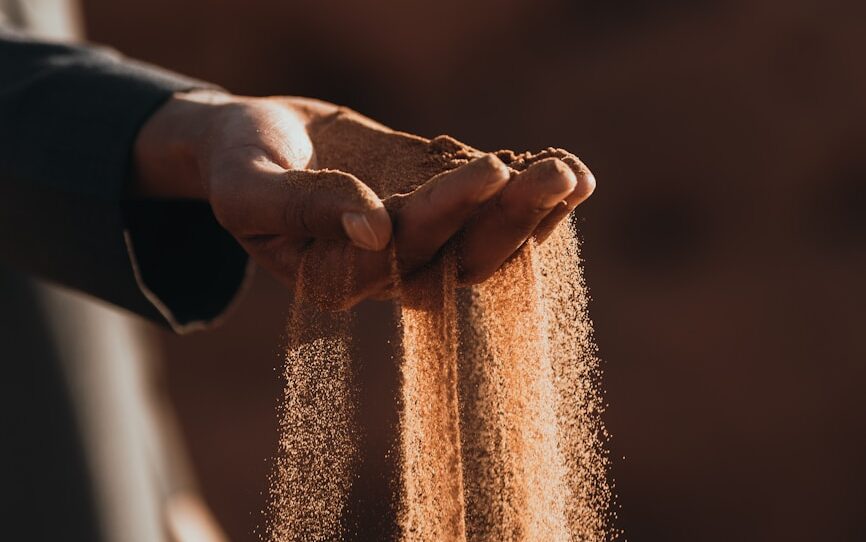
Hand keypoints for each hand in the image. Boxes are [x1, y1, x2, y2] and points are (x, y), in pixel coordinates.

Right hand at [133, 91, 594, 307]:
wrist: (255, 140)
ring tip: (573, 173)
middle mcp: (388, 272)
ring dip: (533, 212)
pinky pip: (488, 209)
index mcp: (339, 280)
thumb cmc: (239, 166)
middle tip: (557, 174)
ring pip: (487, 242)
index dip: (447, 213)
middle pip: (461, 258)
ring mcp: (419, 238)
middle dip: (512, 218)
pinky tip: (568, 170)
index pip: (404, 253)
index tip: (487, 169)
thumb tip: (373, 229)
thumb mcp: (250, 188)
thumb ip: (303, 208)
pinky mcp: (436, 204)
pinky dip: (527, 193)